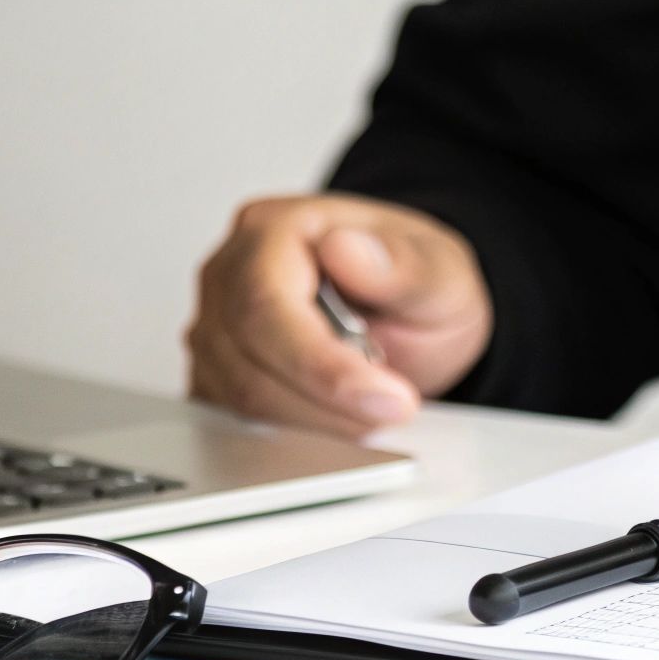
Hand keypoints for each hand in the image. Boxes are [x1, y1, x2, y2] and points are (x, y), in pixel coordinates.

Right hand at [187, 193, 491, 436]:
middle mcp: (232, 273)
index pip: (266, 305)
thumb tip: (345, 248)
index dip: (320, 363)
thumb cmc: (416, 283)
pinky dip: (299, 429)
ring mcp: (218, 325)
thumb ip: (401, 266)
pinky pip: (240, 417)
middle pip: (247, 359)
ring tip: (375, 406)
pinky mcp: (220, 372)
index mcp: (274, 230)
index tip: (384, 397)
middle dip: (327, 399)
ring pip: (242, 396)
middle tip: (393, 409)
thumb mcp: (440, 273)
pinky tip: (343, 416)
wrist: (412, 313)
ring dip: (319, 419)